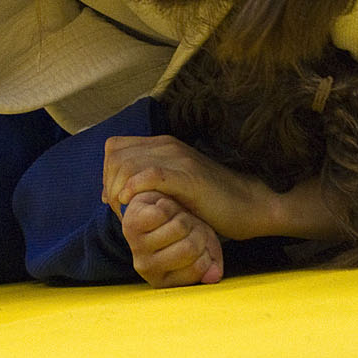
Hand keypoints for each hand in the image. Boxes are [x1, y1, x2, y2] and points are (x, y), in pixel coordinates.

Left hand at [103, 134, 275, 242]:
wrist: (250, 205)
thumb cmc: (210, 202)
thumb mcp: (171, 187)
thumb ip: (143, 184)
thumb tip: (109, 195)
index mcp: (162, 145)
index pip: (115, 148)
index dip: (107, 173)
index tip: (114, 198)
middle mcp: (167, 146)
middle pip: (117, 157)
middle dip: (110, 185)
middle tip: (120, 209)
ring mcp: (179, 159)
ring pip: (129, 165)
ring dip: (120, 191)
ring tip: (127, 212)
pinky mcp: (190, 178)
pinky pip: (152, 175)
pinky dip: (136, 188)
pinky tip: (132, 202)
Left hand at [118, 192, 223, 287]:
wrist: (153, 209)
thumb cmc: (181, 232)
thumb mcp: (201, 247)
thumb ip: (211, 262)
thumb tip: (214, 276)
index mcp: (165, 280)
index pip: (197, 269)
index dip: (206, 250)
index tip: (199, 241)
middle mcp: (147, 269)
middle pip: (189, 248)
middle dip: (197, 230)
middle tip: (190, 224)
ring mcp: (137, 247)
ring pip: (177, 227)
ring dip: (183, 215)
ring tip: (176, 216)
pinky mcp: (130, 225)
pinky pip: (161, 213)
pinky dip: (169, 205)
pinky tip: (163, 207)